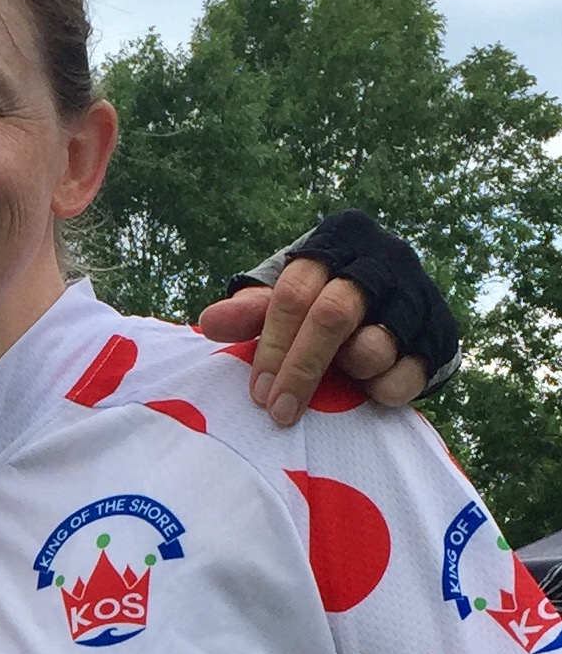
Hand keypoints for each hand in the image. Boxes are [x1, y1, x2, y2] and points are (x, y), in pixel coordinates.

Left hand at [199, 210, 460, 425]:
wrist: (394, 302)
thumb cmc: (323, 297)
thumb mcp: (286, 296)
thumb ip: (251, 311)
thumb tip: (210, 324)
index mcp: (336, 242)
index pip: (294, 293)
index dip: (271, 346)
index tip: (257, 392)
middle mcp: (381, 260)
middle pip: (333, 316)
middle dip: (301, 369)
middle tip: (279, 411)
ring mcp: (416, 294)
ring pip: (375, 344)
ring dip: (348, 372)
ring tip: (339, 380)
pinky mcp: (442, 332)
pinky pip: (409, 374)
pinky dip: (382, 390)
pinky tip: (368, 390)